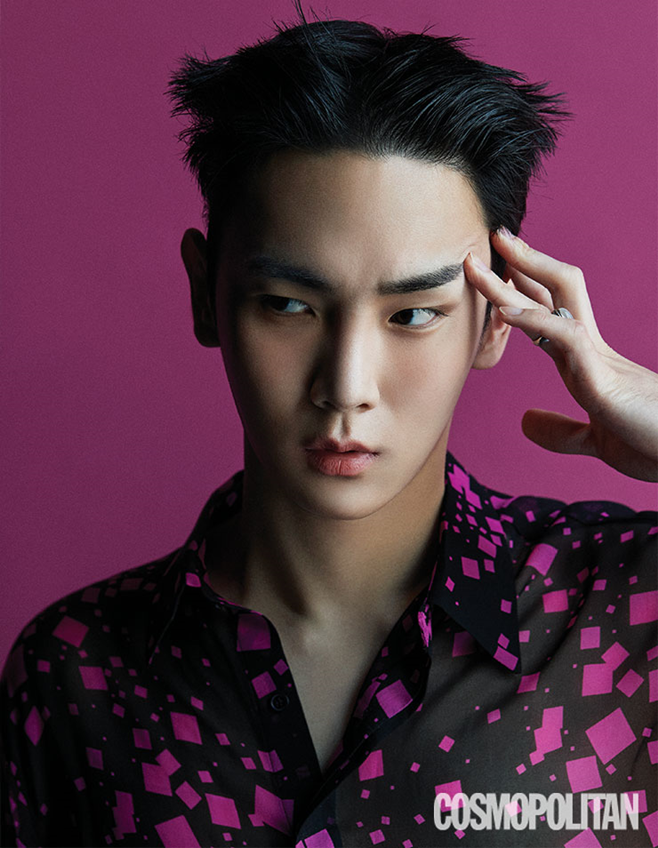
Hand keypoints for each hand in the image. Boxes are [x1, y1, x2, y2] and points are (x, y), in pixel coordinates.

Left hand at [464, 229, 657, 481]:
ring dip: (518, 277)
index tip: (493, 272)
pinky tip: (504, 310)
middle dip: (523, 262)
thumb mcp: (597, 440)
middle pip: (555, 290)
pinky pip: (566, 337)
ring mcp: (598, 359)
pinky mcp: (604, 379)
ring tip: (484, 258)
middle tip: (493, 237)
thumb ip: (563, 431)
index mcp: (586, 363)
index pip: (550, 313)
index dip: (522, 290)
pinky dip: (534, 320)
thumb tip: (525, 421)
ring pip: (557, 301)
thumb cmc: (652, 444)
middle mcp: (591, 351)